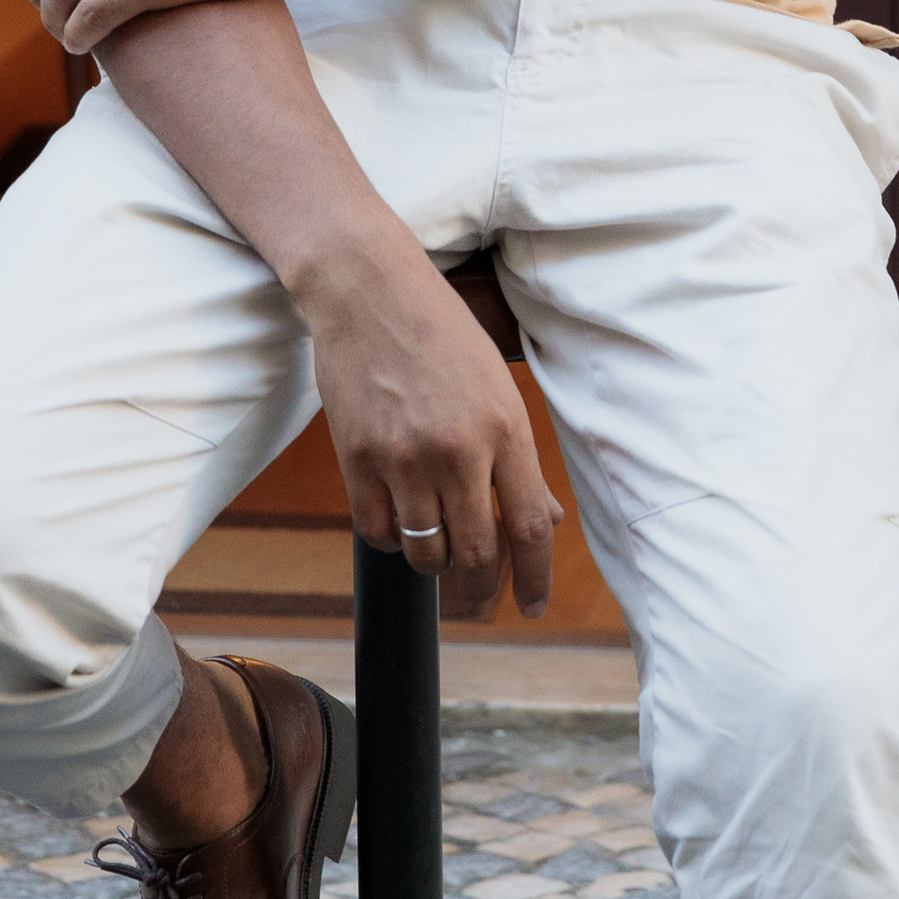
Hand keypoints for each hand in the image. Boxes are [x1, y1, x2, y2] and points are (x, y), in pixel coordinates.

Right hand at [294, 236, 562, 621]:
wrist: (369, 290)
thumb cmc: (442, 334)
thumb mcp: (496, 387)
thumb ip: (518, 459)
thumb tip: (541, 521)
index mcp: (505, 428)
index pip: (529, 529)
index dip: (534, 579)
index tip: (530, 608)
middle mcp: (458, 448)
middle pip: (477, 556)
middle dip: (481, 591)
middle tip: (480, 601)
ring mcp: (403, 457)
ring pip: (424, 553)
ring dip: (434, 566)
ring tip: (437, 551)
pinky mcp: (357, 459)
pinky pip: (377, 533)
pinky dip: (390, 541)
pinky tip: (398, 521)